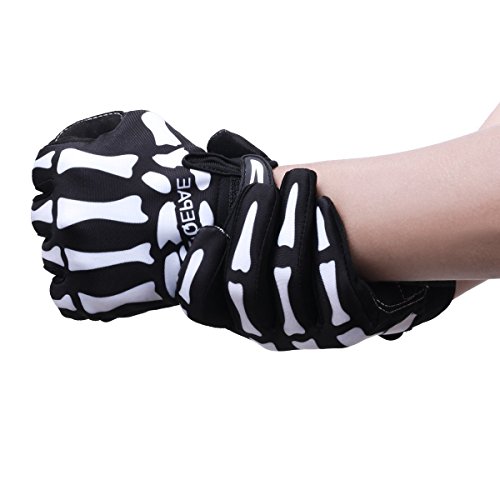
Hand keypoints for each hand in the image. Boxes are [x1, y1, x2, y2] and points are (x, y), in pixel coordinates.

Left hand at [31, 110, 273, 319]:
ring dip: (73, 250)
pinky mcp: (90, 292)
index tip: (88, 188)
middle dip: (71, 214)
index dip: (67, 181)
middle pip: (43, 216)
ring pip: (52, 254)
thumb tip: (82, 141)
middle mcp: (63, 212)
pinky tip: (102, 274)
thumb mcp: (140, 124)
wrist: (216, 220)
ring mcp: (75, 256)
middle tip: (105, 217)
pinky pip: (63, 294)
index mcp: (67, 168)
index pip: (42, 175)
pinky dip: (77, 287)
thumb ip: (98, 129)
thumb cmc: (182, 174)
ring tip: (110, 246)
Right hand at [175, 168, 455, 349]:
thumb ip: (236, 200)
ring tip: (299, 180)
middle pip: (242, 284)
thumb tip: (220, 142)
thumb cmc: (299, 240)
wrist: (360, 260)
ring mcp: (304, 334)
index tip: (212, 228)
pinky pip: (335, 289)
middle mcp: (263, 329)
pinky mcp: (345, 330)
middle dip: (249, 226)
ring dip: (291, 222)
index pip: (199, 305)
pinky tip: (325, 206)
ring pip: (289, 280)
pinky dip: (327, 242)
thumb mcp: (263, 228)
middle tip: (260, 182)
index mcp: (234, 311)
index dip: (198, 270)